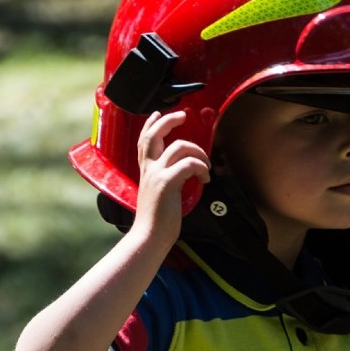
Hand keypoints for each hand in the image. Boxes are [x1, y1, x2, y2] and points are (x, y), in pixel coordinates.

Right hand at [133, 110, 211, 241]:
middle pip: (155, 134)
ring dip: (199, 152)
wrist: (149, 236)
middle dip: (170, 120)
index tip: (158, 113)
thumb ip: (166, 179)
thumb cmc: (157, 219)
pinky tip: (205, 179)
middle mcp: (149, 169)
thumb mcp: (158, 193)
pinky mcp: (166, 183)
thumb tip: (185, 172)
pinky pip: (189, 164)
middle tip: (183, 116)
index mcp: (146, 170)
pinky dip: (201, 168)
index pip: (144, 140)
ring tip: (206, 165)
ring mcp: (156, 174)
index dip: (150, 124)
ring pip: (179, 146)